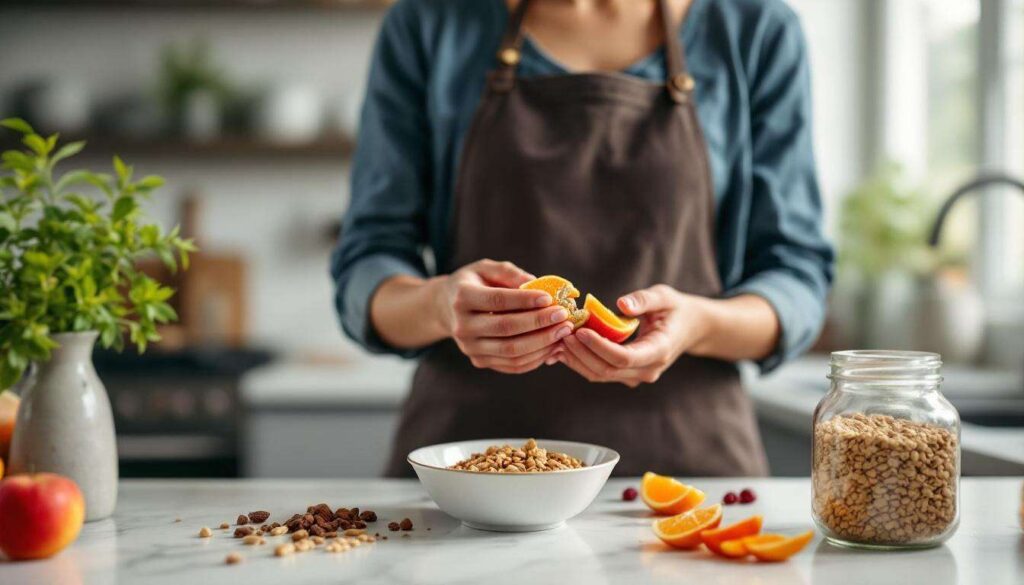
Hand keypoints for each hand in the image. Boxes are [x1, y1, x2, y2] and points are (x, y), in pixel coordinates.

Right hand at [436, 259, 572, 373]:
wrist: (447, 307)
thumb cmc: (474, 282)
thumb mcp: (486, 268)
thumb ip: (509, 273)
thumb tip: (536, 282)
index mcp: (462, 298)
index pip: (498, 302)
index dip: (525, 301)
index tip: (550, 298)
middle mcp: (462, 326)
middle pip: (506, 329)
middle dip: (539, 324)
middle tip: (564, 317)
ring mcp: (469, 348)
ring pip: (511, 352)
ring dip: (542, 344)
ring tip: (563, 332)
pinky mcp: (479, 361)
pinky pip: (512, 365)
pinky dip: (535, 358)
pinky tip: (552, 346)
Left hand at [559, 284, 710, 387]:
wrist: (688, 329)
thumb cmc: (675, 309)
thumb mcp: (664, 297)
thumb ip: (644, 300)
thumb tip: (621, 304)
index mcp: (659, 351)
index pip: (624, 357)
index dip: (599, 346)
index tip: (580, 330)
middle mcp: (647, 370)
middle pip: (607, 370)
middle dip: (581, 352)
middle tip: (562, 332)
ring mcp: (636, 376)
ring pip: (600, 375)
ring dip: (577, 359)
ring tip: (559, 338)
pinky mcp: (626, 375)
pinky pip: (600, 372)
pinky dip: (581, 361)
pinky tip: (565, 346)